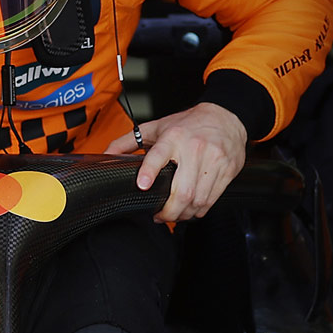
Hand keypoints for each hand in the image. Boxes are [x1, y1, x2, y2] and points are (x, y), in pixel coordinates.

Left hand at [103, 102, 247, 222]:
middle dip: (169, 211)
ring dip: (183, 214)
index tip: (143, 185)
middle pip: (182, 190)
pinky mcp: (227, 169)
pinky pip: (212, 199)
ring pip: (198, 199)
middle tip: (160, 216)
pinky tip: (191, 210)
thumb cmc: (188, 123)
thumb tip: (105, 155)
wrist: (226, 116)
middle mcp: (194, 148)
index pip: (159, 154)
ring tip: (174, 215)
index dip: (150, 171)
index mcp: (173, 136)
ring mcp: (213, 160)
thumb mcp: (156, 127)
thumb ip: (127, 141)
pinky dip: (199, 210)